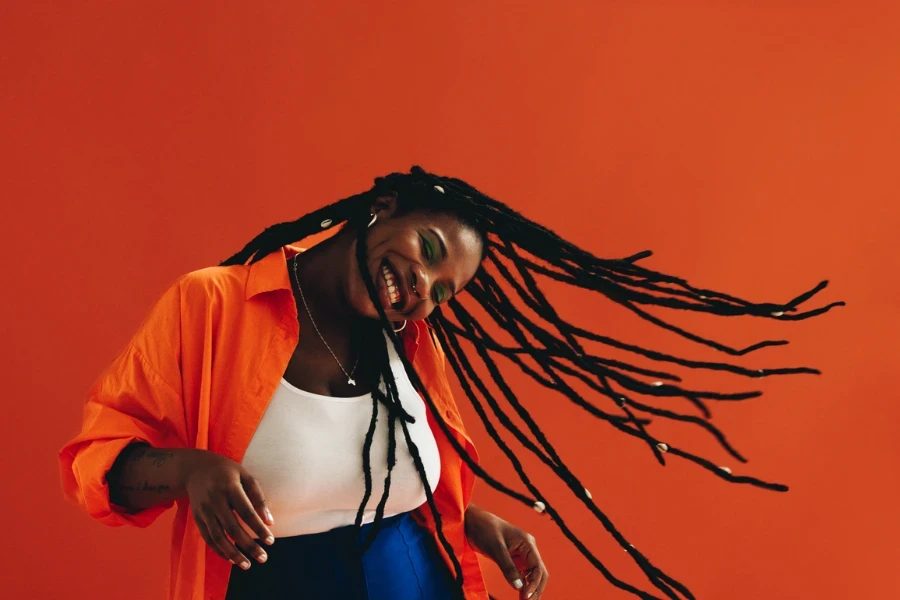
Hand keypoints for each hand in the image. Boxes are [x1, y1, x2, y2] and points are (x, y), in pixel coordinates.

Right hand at [180, 449, 274, 569]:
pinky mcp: (197, 518)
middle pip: (232, 528)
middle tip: (263, 558)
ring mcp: (204, 510)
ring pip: (218, 537)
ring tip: (247, 565)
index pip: (246, 512)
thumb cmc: (226, 472)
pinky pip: (208, 538)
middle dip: (248, 545)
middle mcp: (215, 500)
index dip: (258, 528)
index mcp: (229, 487)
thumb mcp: (245, 476)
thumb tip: (270, 522)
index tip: (271, 541)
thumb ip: (258, 497)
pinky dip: (219, 550)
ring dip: (233, 553)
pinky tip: (231, 559)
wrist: (194, 469)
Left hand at [465, 504, 548, 599]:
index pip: (537, 568)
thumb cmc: (483, 529)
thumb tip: (519, 587)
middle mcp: (527, 549)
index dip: (534, 584)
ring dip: (529, 589)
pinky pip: (521, 574)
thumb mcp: (496, 548)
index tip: (525, 597)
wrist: (471, 521)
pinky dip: (522, 585)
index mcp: (527, 543)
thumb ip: (508, 567)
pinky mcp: (512, 559)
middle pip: (538, 573)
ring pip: (531, 576)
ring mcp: (520, 554)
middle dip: (535, 589)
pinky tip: (520, 595)